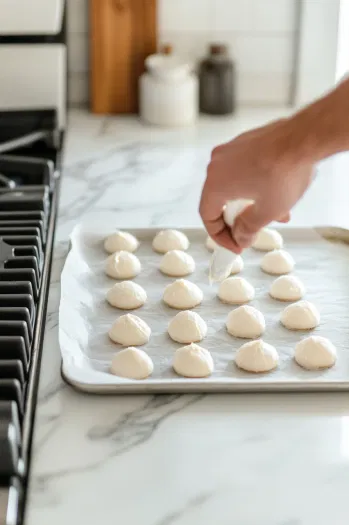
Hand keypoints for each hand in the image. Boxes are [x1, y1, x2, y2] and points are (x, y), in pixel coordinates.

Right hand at [199, 118, 314, 252]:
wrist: (305, 139)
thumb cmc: (285, 172)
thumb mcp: (267, 212)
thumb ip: (248, 229)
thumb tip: (241, 237)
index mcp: (215, 183)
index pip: (207, 216)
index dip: (220, 236)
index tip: (235, 244)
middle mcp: (218, 164)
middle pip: (219, 201)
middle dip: (238, 220)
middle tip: (251, 232)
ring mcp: (231, 150)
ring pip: (234, 185)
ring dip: (249, 203)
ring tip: (273, 214)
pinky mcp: (246, 142)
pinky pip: (243, 170)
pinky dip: (254, 186)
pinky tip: (275, 194)